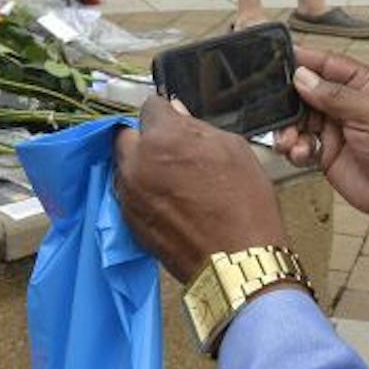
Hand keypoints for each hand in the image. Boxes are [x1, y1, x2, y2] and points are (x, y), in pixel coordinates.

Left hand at [114, 98, 288, 281]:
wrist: (236, 262)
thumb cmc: (244, 204)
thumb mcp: (234, 150)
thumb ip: (198, 127)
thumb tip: (177, 113)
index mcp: (164, 138)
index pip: (150, 107)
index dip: (166, 113)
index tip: (176, 123)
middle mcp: (138, 163)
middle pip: (126, 135)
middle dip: (145, 139)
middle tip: (170, 152)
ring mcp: (130, 194)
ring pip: (124, 166)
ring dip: (141, 166)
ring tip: (171, 181)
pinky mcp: (128, 220)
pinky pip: (128, 194)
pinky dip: (142, 193)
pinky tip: (168, 203)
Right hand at [270, 46, 368, 217]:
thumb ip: (334, 94)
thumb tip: (302, 77)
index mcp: (363, 85)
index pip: (327, 64)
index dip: (304, 59)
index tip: (279, 57)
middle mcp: (345, 104)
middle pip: (305, 91)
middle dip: (287, 99)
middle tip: (274, 106)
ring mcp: (334, 129)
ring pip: (297, 119)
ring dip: (287, 128)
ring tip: (289, 139)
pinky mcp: (324, 153)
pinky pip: (299, 145)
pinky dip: (294, 148)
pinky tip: (301, 153)